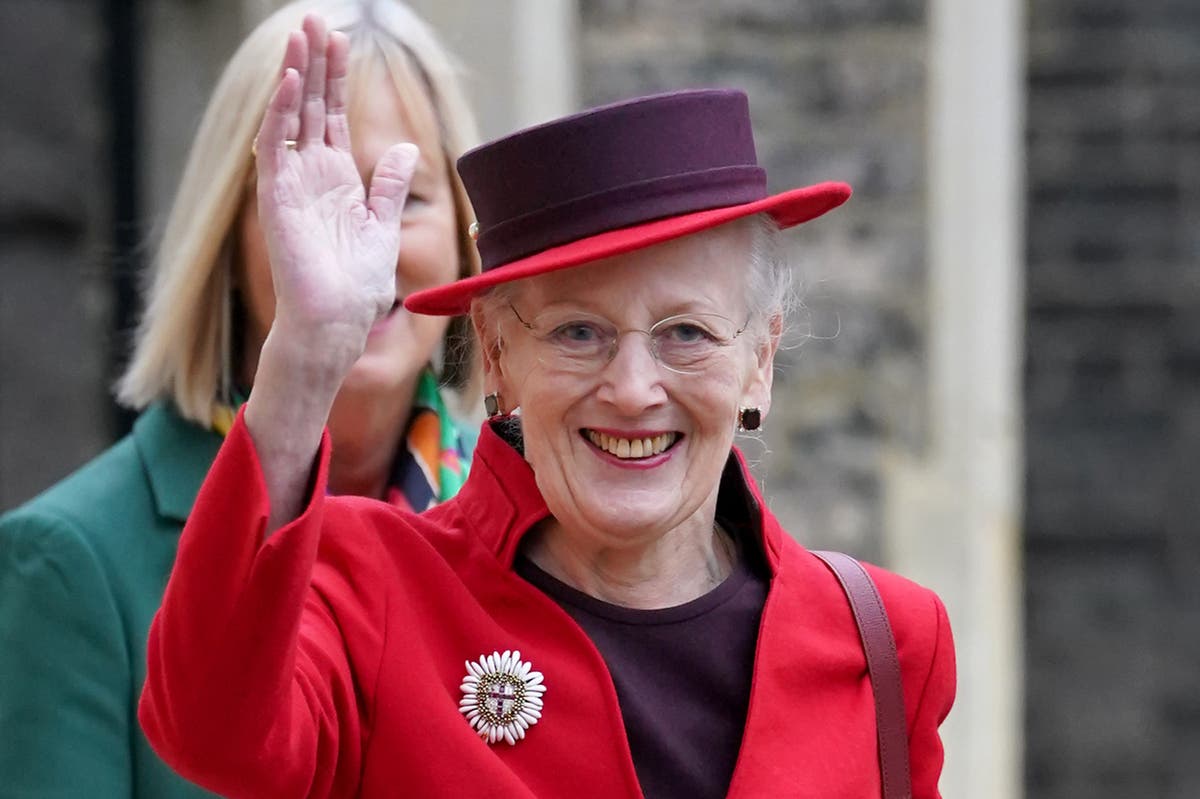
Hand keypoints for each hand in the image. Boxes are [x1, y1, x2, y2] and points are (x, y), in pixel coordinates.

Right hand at [253, 14, 417, 378]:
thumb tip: (405, 149)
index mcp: (336, 179)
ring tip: (302, 34)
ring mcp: (291, 183)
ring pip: (290, 116)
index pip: (332, 115)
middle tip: (315, 19)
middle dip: (315, 62)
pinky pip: (275, 146)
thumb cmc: (356, 285)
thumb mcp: (381, 224)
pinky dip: (282, 112)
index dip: (336, 77)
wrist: (336, 321)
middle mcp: (310, 174)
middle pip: (311, 105)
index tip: (341, 38)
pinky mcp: (277, 198)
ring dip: (297, 75)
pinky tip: (294, 81)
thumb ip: (387, 184)